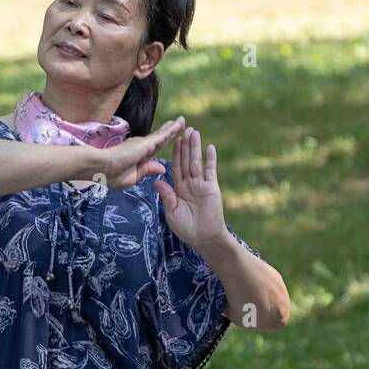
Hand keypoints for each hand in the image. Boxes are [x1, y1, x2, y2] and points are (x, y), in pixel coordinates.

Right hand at [96, 115, 185, 190]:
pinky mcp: (145, 143)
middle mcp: (140, 148)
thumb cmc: (111, 176)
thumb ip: (147, 171)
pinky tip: (180, 124)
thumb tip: (163, 168)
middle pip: (159, 140)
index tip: (167, 140)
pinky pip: (162, 136)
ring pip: (162, 136)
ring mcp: (143, 144)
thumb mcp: (132, 178)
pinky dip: (172, 130)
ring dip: (173, 128)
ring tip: (182, 121)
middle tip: (179, 124)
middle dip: (169, 132)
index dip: (161, 145)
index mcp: (137, 158)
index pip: (153, 151)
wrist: (101, 168)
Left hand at [153, 126, 226, 250]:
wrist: (203, 238)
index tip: (171, 141)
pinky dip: (210, 159)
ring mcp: (201, 185)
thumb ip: (167, 196)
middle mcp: (190, 184)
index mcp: (178, 189)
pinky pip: (211, 171)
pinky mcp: (212, 188)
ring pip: (197, 162)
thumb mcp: (172, 212)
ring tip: (194, 132)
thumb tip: (157, 181)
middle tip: (184, 129)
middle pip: (186, 161)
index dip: (174, 154)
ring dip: (195, 147)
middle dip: (185, 145)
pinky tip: (209, 147)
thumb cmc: (186, 228)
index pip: (175, 167)